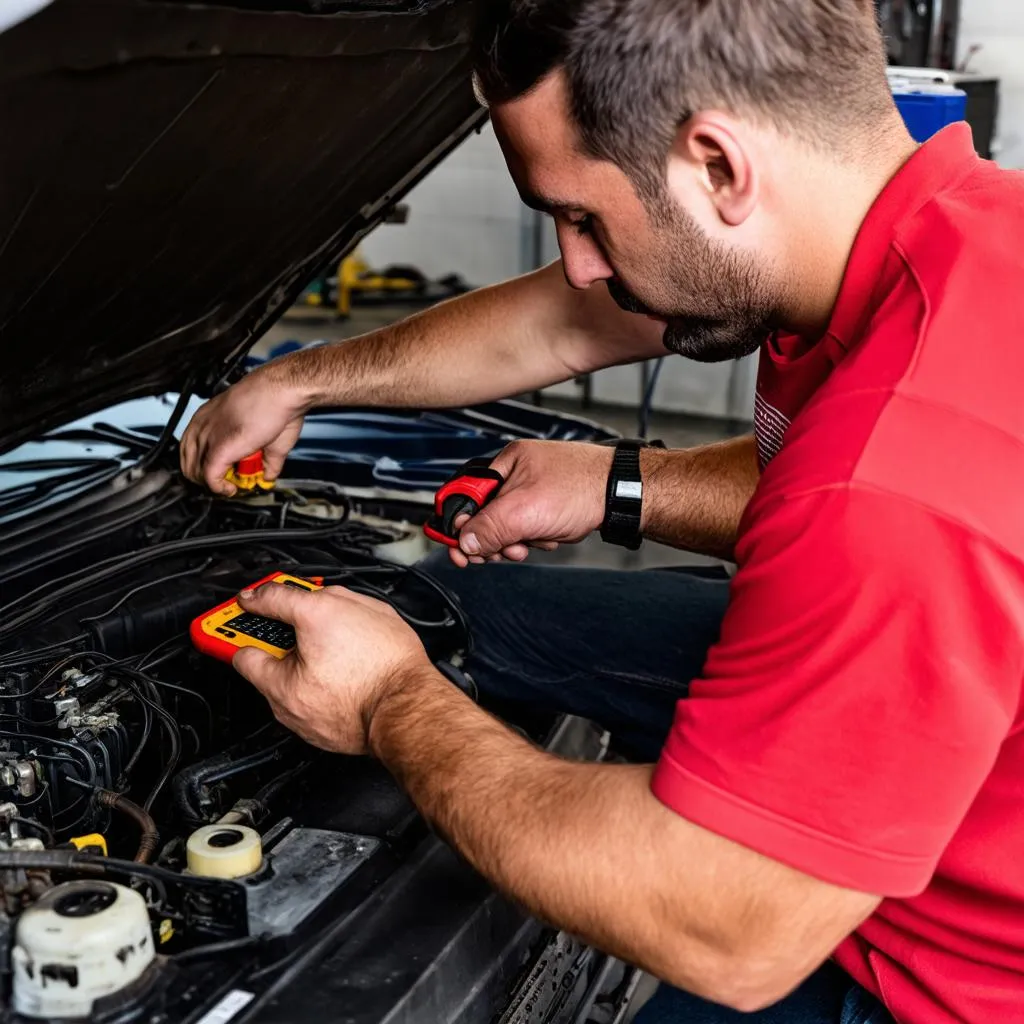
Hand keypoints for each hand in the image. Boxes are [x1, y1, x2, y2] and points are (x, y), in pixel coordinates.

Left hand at [179, 360, 310, 495]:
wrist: (280, 392)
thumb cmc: (276, 404)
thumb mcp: (268, 435)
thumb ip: (267, 461)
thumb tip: (268, 476)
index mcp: (209, 417)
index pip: (191, 446)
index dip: (203, 464)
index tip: (223, 473)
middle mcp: (203, 426)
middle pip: (188, 462)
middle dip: (205, 478)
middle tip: (226, 482)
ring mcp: (208, 438)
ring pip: (195, 472)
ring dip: (211, 485)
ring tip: (229, 486)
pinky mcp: (218, 450)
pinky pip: (210, 478)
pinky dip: (219, 489)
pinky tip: (230, 489)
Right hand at [231, 583, 431, 754]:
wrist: (407, 712)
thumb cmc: (358, 704)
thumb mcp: (285, 694)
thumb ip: (255, 667)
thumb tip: (244, 656)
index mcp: (315, 610)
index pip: (269, 597)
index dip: (246, 605)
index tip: (237, 611)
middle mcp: (346, 603)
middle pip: (301, 603)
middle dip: (280, 622)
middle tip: (264, 641)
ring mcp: (372, 612)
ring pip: (331, 614)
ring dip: (314, 631)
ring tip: (304, 661)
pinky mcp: (391, 627)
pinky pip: (356, 625)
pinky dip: (342, 637)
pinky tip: (340, 665)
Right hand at [450, 440, 611, 566]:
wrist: (622, 493)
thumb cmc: (582, 488)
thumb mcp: (525, 511)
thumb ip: (489, 527)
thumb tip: (464, 542)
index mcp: (505, 464)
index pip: (465, 495)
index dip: (458, 526)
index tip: (458, 551)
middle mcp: (517, 473)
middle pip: (485, 515)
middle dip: (495, 539)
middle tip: (504, 552)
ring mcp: (534, 489)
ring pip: (508, 526)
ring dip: (519, 541)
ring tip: (535, 542)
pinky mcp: (549, 504)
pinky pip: (529, 527)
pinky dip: (537, 538)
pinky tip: (550, 537)